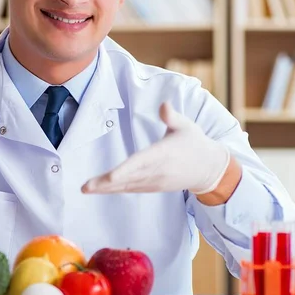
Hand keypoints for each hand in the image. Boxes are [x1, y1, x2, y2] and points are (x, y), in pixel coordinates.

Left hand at [81, 102, 230, 195]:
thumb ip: (172, 116)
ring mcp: (155, 182)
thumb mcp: (186, 125)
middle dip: (106, 182)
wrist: (209, 169)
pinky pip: (131, 189)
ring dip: (106, 188)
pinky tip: (100, 190)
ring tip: (86, 189)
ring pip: (127, 186)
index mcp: (163, 153)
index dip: (125, 170)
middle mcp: (157, 171)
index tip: (111, 177)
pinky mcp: (153, 187)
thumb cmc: (194, 143)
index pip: (141, 162)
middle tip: (85, 186)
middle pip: (128, 177)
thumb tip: (164, 104)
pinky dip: (115, 190)